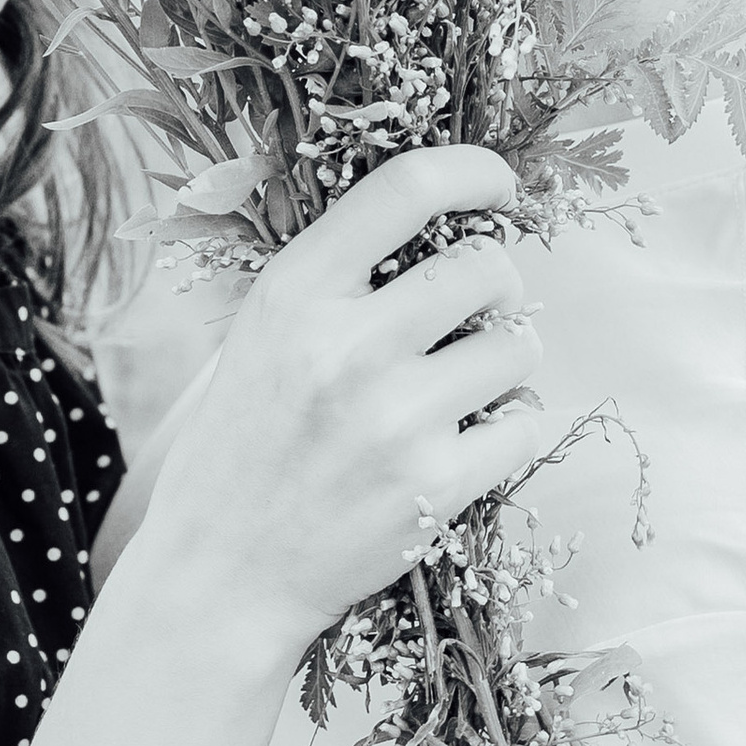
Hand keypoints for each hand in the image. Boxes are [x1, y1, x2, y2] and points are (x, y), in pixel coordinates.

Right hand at [127, 146, 545, 652]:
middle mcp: (345, 346)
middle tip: (470, 317)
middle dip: (495, 287)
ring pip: (519, 346)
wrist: (220, 574)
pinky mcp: (433, 489)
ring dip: (506, 360)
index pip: (409, 187)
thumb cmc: (244, 445)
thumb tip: (445, 221)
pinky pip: (524, 425)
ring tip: (461, 388)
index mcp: (294, 292)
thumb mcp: (259, 336)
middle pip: (486, 267)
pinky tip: (461, 444)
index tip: (500, 190)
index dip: (475, 172)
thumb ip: (336, 278)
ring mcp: (394, 420)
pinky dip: (507, 430)